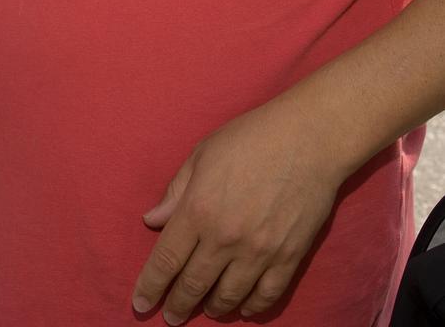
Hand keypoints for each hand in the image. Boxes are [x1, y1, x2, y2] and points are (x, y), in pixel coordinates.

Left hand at [132, 95, 342, 322]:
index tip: (140, 304)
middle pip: (194, 285)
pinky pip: (266, 296)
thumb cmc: (250, 138)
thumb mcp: (202, 154)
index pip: (166, 260)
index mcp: (199, 210)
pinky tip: (243, 309)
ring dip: (213, 309)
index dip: (150, 286)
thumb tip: (151, 220)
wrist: (308, 139)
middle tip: (170, 316)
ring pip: (228, 296)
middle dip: (178, 305)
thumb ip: (176, 192)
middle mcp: (225, 238)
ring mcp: (259, 252)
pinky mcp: (289, 258)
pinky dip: (251, 307)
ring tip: (205, 310)